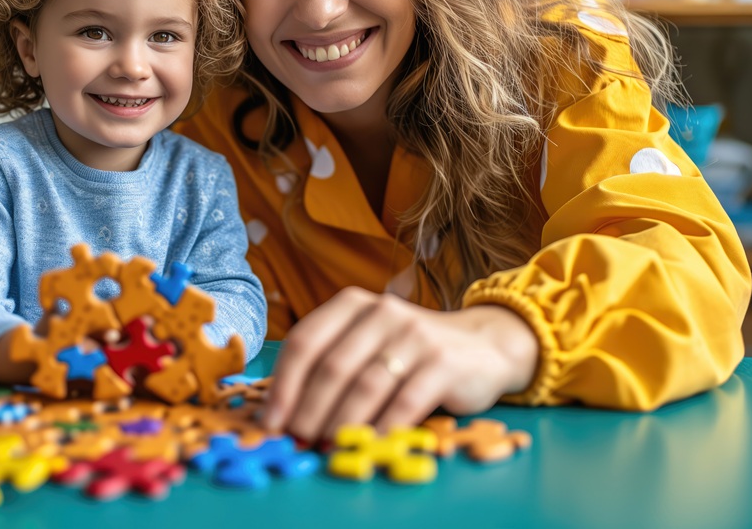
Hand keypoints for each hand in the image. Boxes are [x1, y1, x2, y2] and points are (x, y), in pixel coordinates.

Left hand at [262, 287, 538, 443]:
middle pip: (332, 366)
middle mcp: (382, 312)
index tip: (270, 420)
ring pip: (366, 385)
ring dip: (341, 422)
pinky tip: (369, 446)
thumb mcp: (367, 343)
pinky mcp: (444, 361)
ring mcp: (415, 334)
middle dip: (308, 409)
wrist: (482, 346)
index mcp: (352, 304)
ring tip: (327, 446)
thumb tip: (284, 412)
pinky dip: (382, 428)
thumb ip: (331, 363)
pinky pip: (405, 401)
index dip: (283, 384)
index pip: (305, 341)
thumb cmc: (409, 352)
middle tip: (297, 439)